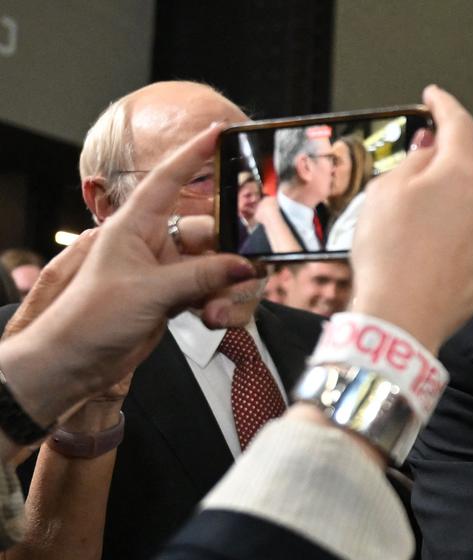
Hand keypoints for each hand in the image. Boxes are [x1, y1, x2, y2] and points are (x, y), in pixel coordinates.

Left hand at [0, 124, 256, 428]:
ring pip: (216, 269)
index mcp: (134, 227)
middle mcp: (152, 245)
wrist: (74, 362)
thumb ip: (203, 277)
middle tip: (245, 273)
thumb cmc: (93, 317)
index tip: (220, 134)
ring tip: (217, 314)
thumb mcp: (151, 291)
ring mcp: (166, 273)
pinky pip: (211, 293)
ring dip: (225, 291)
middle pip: (209, 235)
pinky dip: (220, 307)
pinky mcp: (174, 300)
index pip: (168, 181)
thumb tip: (246, 266)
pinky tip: (215, 322)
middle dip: (230, 258)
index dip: (194, 156)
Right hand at [350, 85, 472, 352]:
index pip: (460, 124)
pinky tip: (429, 266)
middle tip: (402, 199)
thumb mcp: (385, 191)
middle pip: (462, 176)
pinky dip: (455, 250)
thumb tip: (435, 147)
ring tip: (410, 244)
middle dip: (437, 179)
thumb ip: (416, 159)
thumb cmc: (386, 253)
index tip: (434, 98)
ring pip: (469, 214)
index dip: (444, 105)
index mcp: (458, 174)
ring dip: (445, 218)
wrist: (399, 319)